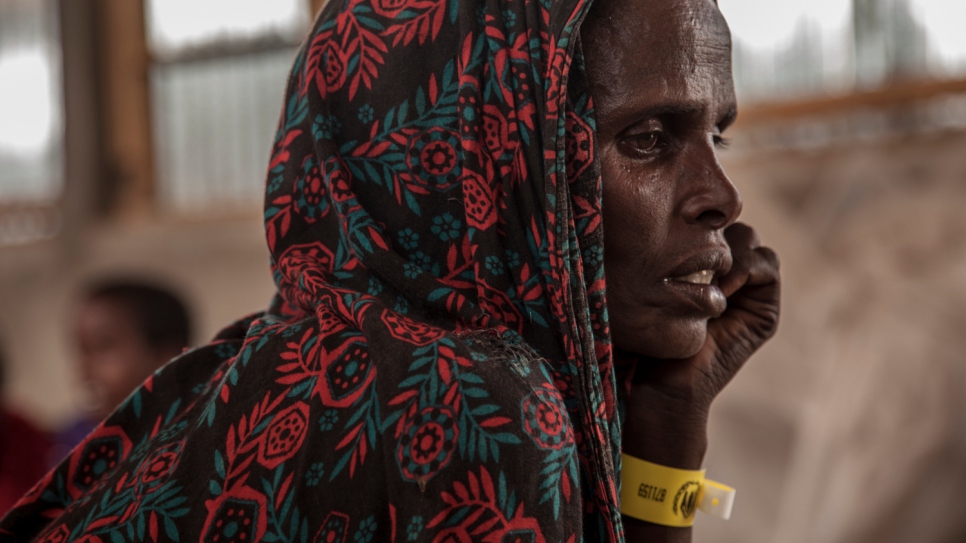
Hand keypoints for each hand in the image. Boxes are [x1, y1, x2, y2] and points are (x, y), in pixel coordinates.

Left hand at [621, 222, 780, 467]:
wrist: (663, 384)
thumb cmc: (646, 337)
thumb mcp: (651, 287)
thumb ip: (664, 256)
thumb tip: (654, 215)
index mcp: (703, 273)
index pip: (714, 227)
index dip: (701, 226)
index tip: (675, 242)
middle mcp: (730, 282)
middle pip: (737, 230)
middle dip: (718, 236)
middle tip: (693, 258)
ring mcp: (750, 297)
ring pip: (754, 243)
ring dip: (731, 252)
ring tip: (706, 279)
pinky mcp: (765, 313)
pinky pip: (769, 266)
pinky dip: (746, 269)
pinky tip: (720, 289)